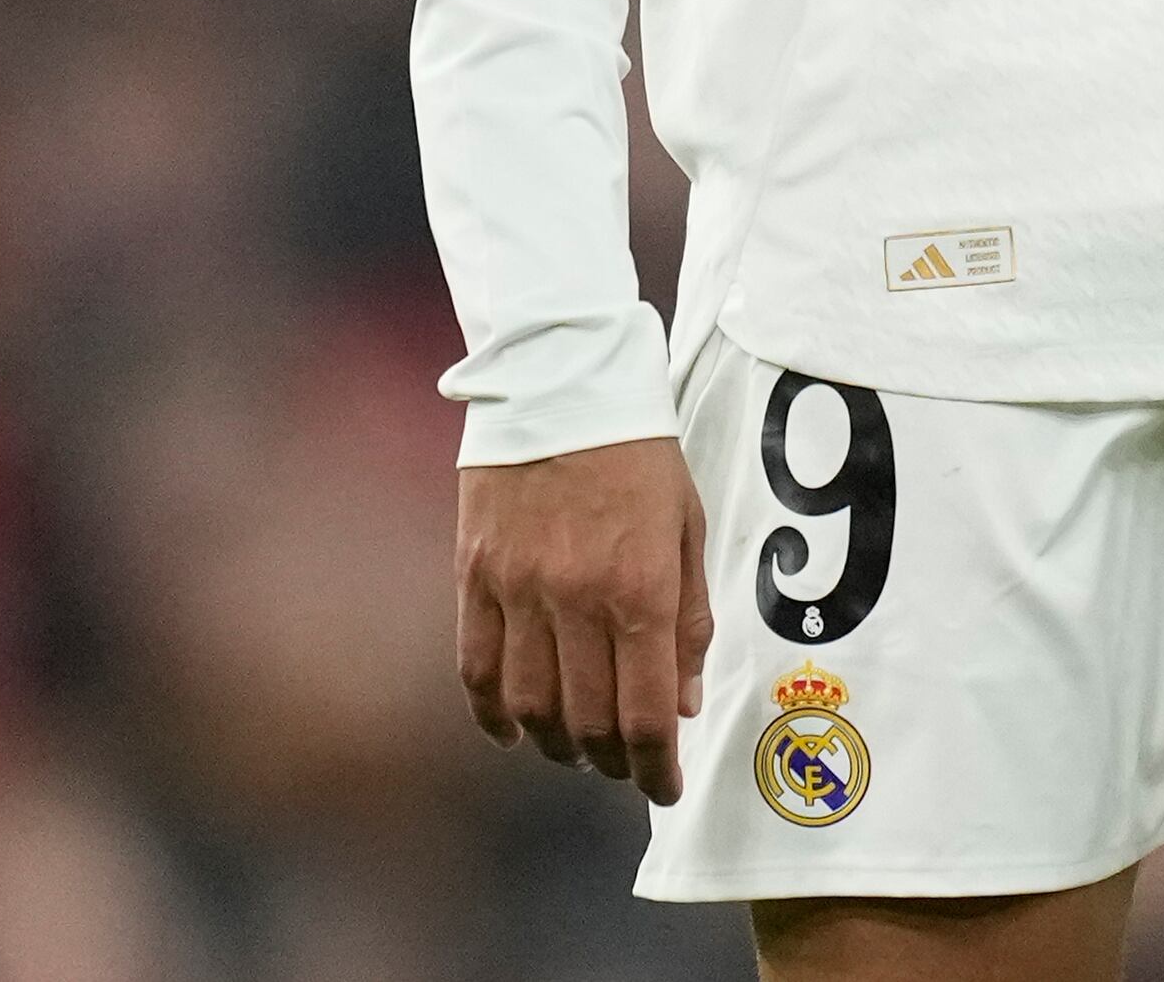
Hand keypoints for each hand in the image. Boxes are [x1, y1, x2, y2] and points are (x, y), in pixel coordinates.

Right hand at [455, 435, 715, 801]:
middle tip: (625, 765)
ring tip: (574, 746)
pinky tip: (512, 728)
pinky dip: (491, 714)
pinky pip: (476, 667)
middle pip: (587, 722)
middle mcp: (576, 599)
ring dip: (555, 744)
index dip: (657, 771)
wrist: (558, 376)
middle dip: (611, 762)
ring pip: (529, 707)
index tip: (664, 788)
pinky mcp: (474, 574)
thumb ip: (689, 619)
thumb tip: (682, 703)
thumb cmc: (638, 450)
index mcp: (639, 588)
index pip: (645, 716)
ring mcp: (518, 589)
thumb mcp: (687, 526)